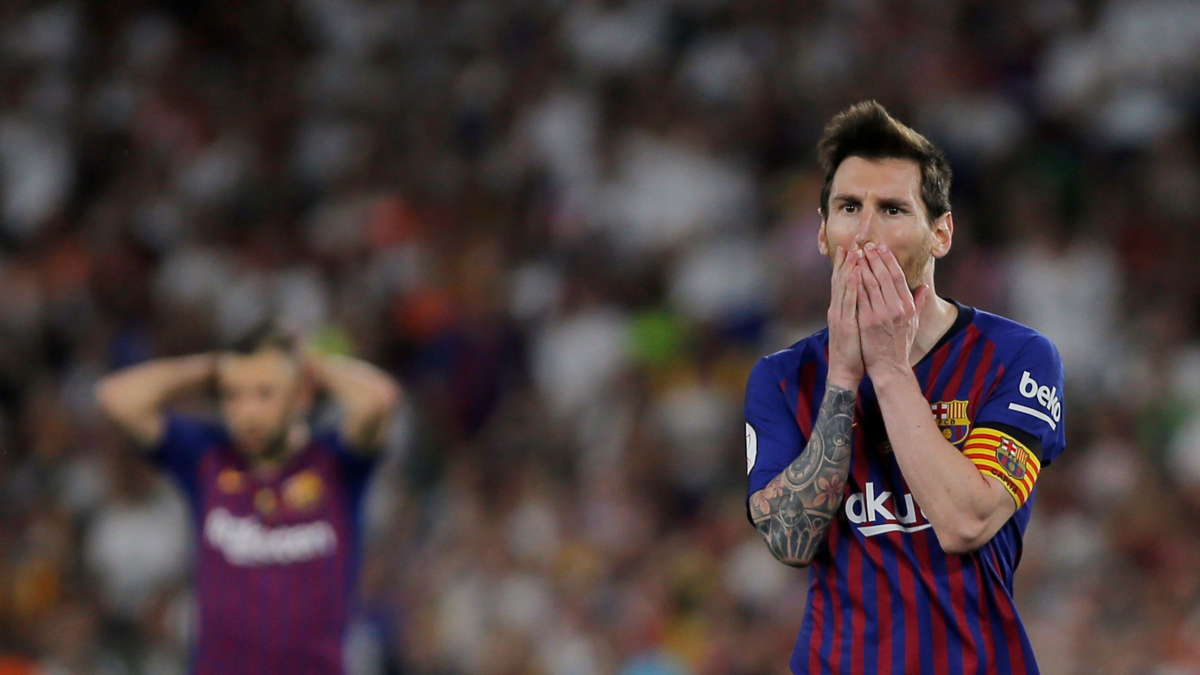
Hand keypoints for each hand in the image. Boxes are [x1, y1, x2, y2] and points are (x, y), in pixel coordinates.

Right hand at [827, 245, 863, 389]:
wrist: (845, 371)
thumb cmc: (856, 351)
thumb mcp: (860, 327)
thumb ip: (865, 311)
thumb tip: (873, 300)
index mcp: (844, 309)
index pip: (846, 283)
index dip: (848, 265)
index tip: (853, 249)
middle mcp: (839, 309)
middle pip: (841, 280)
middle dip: (846, 261)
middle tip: (850, 243)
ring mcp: (840, 316)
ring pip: (843, 287)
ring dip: (847, 268)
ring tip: (852, 252)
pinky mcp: (844, 324)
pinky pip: (847, 302)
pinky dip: (850, 286)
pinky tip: (853, 274)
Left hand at [855, 244, 928, 377]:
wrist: (890, 367)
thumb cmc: (900, 346)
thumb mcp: (913, 324)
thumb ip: (917, 304)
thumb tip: (923, 287)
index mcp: (907, 306)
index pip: (897, 277)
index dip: (888, 260)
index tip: (881, 248)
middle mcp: (896, 307)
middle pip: (884, 276)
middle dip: (874, 258)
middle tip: (866, 244)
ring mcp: (882, 314)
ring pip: (871, 283)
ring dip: (863, 265)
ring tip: (857, 253)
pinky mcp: (868, 321)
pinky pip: (860, 297)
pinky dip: (855, 282)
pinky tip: (850, 271)